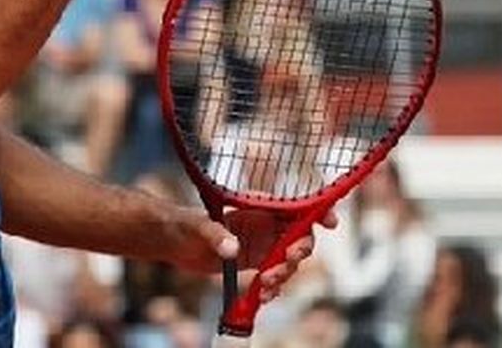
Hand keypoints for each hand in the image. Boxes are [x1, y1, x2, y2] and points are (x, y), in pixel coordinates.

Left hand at [154, 203, 336, 303]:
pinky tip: (262, 295)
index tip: (330, 222)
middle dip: (299, 251)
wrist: (171, 240)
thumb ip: (214, 235)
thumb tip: (232, 249)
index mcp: (255, 207)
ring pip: (288, 261)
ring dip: (283, 274)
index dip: (316, 211)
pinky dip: (273, 288)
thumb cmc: (182, 222)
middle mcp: (263, 224)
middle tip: (285, 261)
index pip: (293, 206)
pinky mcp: (254, 262)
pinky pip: (274, 277)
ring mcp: (261, 244)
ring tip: (265, 284)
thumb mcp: (196, 226)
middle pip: (298, 236)